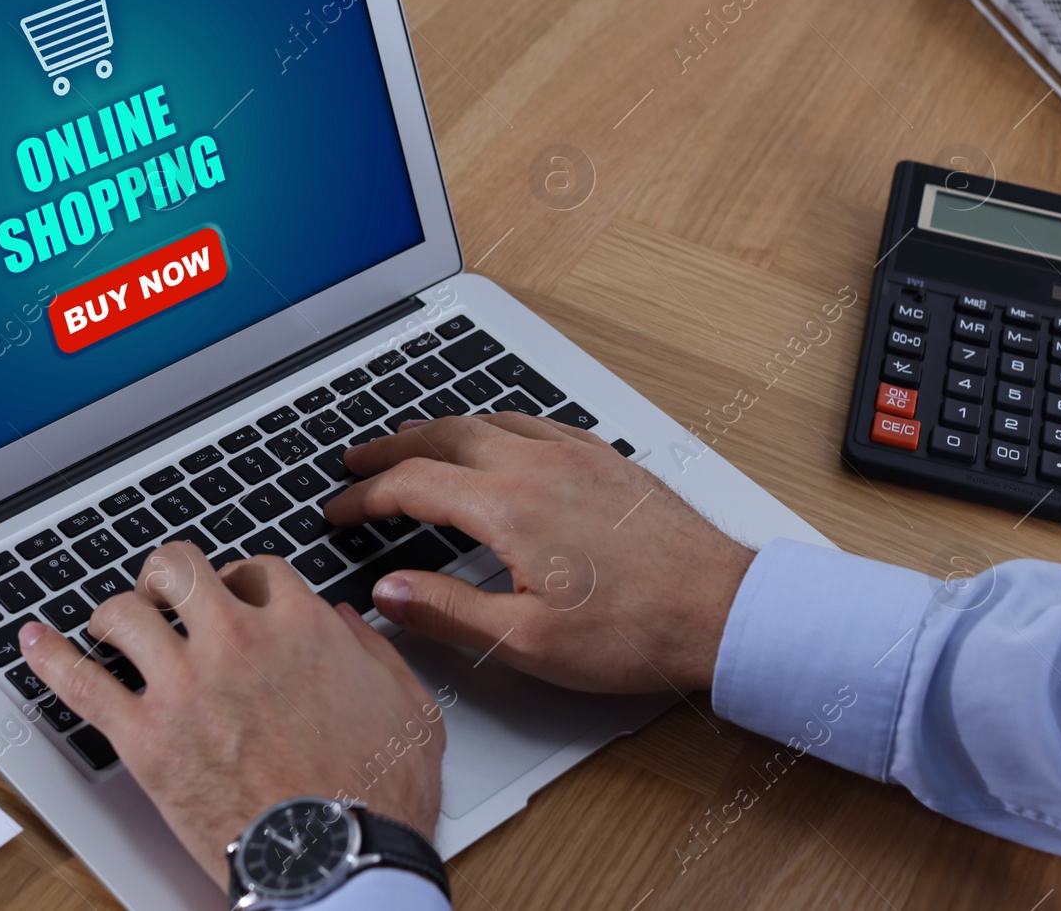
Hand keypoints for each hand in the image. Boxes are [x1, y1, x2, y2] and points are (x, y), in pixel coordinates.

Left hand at [18, 544, 444, 888]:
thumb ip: (373, 650)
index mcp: (300, 626)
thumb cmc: (375, 795)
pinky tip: (35, 641)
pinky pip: (80, 682)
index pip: (254, 570)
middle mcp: (237, 640)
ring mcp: (185, 685)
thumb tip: (345, 622)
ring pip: (124, 612)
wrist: (335, 861)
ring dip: (115, 613)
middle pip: (179, 569)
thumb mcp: (407, 705)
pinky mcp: (145, 737)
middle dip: (168, 576)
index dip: (240, 580)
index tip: (234, 597)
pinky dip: (51, 657)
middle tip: (165, 595)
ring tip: (111, 625)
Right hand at [324, 414, 755, 692]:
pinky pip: (534, 422)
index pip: (412, 484)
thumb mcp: (526, 641)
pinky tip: (496, 437)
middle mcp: (538, 465)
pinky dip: (494, 424)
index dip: (365, 498)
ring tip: (413, 441)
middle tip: (358, 460)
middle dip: (391, 446)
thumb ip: (447, 611)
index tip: (339, 511)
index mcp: (509, 506)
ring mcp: (576, 455)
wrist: (722, 607)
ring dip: (440, 428)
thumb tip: (389, 592)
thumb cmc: (635, 630)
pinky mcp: (606, 459)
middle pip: (443, 434)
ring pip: (488, 419)